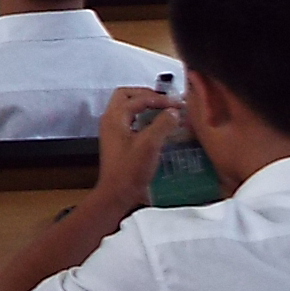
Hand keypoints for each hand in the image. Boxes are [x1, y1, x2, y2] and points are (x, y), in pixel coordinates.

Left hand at [94, 87, 182, 210]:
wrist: (117, 194)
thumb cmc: (130, 170)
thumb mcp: (150, 144)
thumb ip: (163, 124)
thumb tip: (174, 111)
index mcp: (114, 117)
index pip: (138, 98)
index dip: (159, 99)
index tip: (178, 104)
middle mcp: (111, 120)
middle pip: (127, 96)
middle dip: (148, 96)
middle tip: (167, 102)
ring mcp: (113, 131)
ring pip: (129, 108)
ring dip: (146, 106)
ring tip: (166, 111)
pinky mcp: (119, 141)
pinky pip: (132, 121)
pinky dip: (145, 118)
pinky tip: (160, 127)